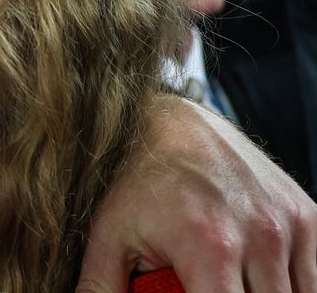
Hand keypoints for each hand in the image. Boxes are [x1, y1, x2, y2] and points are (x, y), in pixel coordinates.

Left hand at [77, 97, 316, 292]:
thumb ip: (101, 287)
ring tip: (221, 279)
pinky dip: (288, 286)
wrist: (169, 121)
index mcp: (210, 246)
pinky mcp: (307, 216)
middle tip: (201, 285)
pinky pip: (312, 277)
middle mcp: (260, 236)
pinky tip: (253, 278)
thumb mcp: (107, 235)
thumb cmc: (136, 180)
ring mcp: (289, 225)